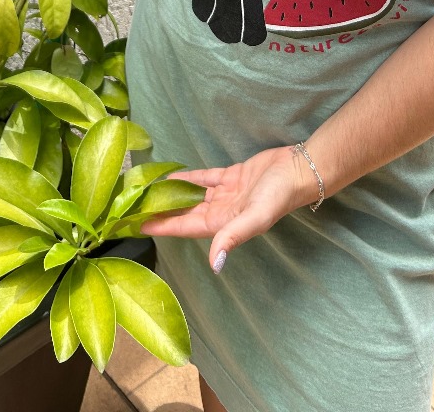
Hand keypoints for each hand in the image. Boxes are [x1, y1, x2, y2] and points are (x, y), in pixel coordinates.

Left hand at [139, 146, 317, 271]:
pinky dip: (189, 178)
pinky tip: (172, 175)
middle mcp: (222, 212)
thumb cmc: (278, 196)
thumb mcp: (255, 218)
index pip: (186, 227)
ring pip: (192, 195)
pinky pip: (205, 178)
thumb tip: (216, 264)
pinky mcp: (232, 177)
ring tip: (149, 189)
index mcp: (224, 225)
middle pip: (185, 212)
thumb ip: (233, 238)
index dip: (163, 226)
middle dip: (163, 211)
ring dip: (173, 193)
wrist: (298, 169)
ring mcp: (227, 194)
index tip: (138, 225)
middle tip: (135, 206)